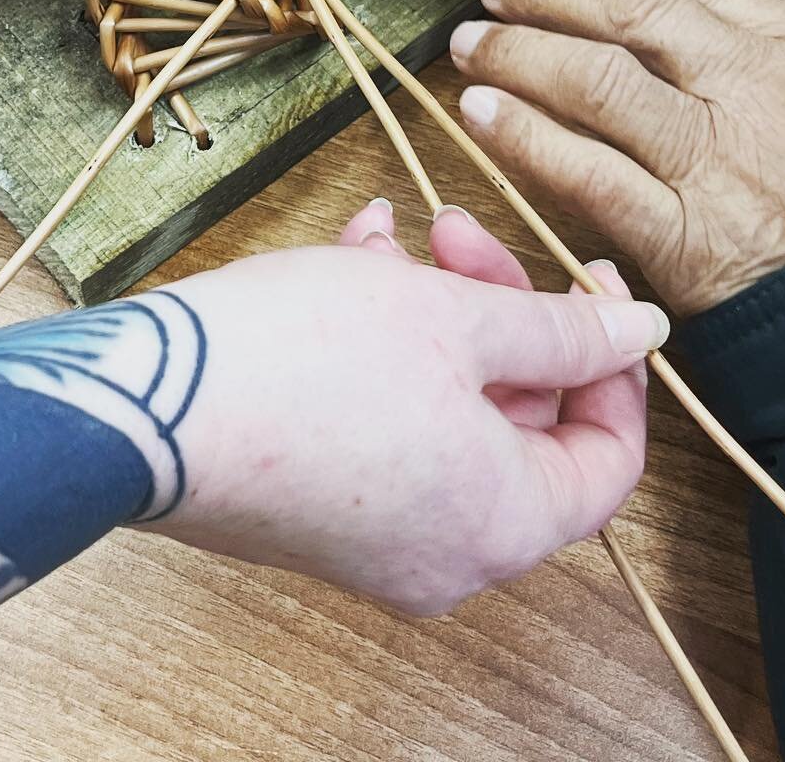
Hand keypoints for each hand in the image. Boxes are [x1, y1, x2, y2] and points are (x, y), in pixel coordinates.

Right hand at [146, 200, 665, 614]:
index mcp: (500, 522)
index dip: (613, 360)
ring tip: (393, 238)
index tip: (592, 281)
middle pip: (519, 422)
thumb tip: (643, 334)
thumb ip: (562, 328)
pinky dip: (380, 343)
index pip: (609, 456)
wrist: (141, 403)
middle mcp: (443, 551)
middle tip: (462, 233)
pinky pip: (382, 420)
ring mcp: (371, 539)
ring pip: (444, 409)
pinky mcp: (312, 507)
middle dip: (498, 309)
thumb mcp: (453, 318)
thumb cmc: (299, 363)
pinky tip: (349, 262)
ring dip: (431, 311)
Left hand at [451, 0, 784, 316]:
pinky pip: (586, 174)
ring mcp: (720, 163)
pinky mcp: (683, 238)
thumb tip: (675, 17)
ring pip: (596, 82)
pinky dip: (525, 138)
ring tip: (472, 48)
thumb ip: (776, 48)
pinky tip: (483, 117)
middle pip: (632, 14)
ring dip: (518, 57)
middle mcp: (764, 92)